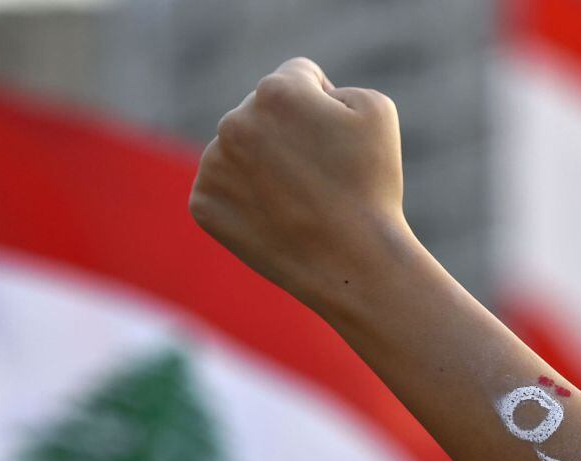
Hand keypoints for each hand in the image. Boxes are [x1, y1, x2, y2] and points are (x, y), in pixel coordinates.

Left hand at [189, 57, 415, 308]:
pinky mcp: (203, 204)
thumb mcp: (377, 110)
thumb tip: (307, 97)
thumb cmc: (372, 186)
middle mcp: (234, 122)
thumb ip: (336, 85)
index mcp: (275, 91)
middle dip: (288, 136)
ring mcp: (213, 165)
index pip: (298, 78)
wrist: (353, 262)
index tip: (338, 144)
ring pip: (240, 151)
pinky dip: (246, 200)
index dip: (325, 108)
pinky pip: (224, 188)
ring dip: (264, 166)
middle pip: (263, 114)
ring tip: (299, 201)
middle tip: (320, 178)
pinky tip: (276, 218)